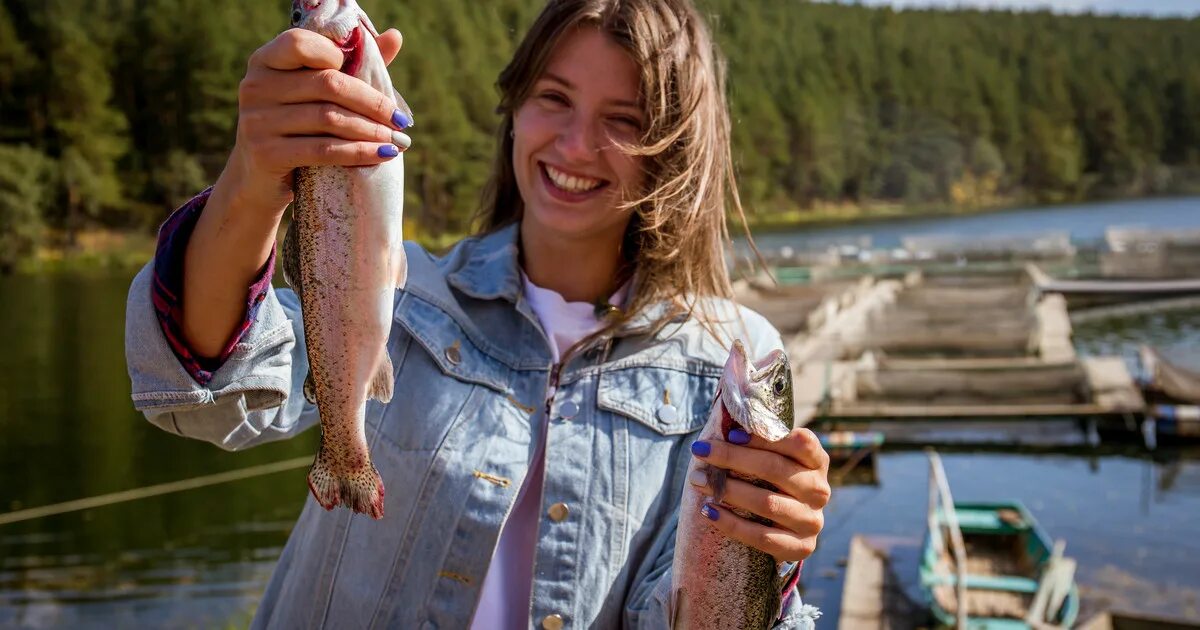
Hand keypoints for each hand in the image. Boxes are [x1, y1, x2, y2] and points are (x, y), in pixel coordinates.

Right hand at [217, 27, 411, 216]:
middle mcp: (255, 86)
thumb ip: (353, 64)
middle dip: (372, 104)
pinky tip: (382, 155)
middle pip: (327, 84)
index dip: (339, 55)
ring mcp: (256, 120)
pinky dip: (359, 152)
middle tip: (401, 122)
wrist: (261, 180)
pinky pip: (323, 150)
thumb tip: (395, 36)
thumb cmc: (298, 129)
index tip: (370, 79)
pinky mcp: (265, 154)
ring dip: (371, 131)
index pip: (302, 43)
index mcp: (266, 60)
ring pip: (329, 119)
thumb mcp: (319, 94)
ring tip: (398, 141)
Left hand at [688, 428, 829, 562]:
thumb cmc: (771, 482)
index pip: (799, 442)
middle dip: (732, 457)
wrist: (785, 529)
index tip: (731, 434)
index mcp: (817, 461)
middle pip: (776, 469)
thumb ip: (756, 441)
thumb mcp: (771, 459)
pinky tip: (708, 511)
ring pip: (768, 503)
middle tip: (700, 451)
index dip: (765, 437)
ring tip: (698, 480)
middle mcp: (819, 490)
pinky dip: (731, 523)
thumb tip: (724, 419)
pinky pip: (762, 537)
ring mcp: (812, 520)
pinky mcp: (801, 547)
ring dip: (728, 490)